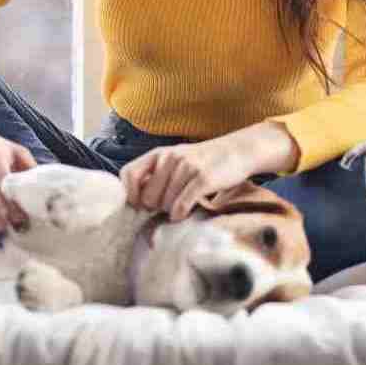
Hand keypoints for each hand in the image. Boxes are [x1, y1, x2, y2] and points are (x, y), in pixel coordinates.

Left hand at [120, 136, 255, 221]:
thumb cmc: (202, 161)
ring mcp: (186, 167)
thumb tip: (137, 200)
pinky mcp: (202, 178)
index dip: (130, 193)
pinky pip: (181, 205)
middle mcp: (169, 157)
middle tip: (167, 206)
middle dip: (155, 207)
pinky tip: (182, 214)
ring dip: (171, 211)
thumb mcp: (175, 161)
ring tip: (181, 204)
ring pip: (165, 203)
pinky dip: (180, 214)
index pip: (128, 173)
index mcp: (158, 153)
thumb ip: (156, 175)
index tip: (139, 204)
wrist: (236, 151)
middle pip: (147, 196)